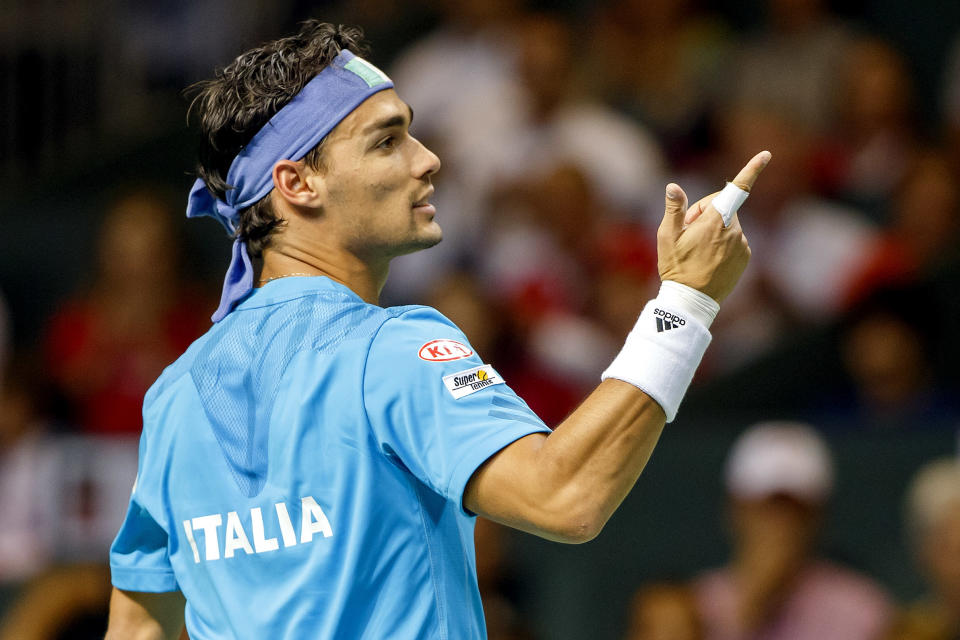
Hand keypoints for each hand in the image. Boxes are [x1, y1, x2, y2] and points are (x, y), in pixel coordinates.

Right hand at [656, 151, 770, 302]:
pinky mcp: (745, 256)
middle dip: (705, 212)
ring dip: (713, 229)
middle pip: (722, 206)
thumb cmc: (676, 266)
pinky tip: (708, 258)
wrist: (693, 301)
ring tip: (697, 250)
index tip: (766, 154)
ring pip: (728, 224)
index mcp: (715, 220)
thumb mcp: (667, 236)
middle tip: (686, 231)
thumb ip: (674, 208)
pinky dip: (722, 242)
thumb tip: (673, 186)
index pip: (736, 189)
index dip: (752, 169)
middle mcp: (734, 229)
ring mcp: (742, 243)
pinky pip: (734, 239)